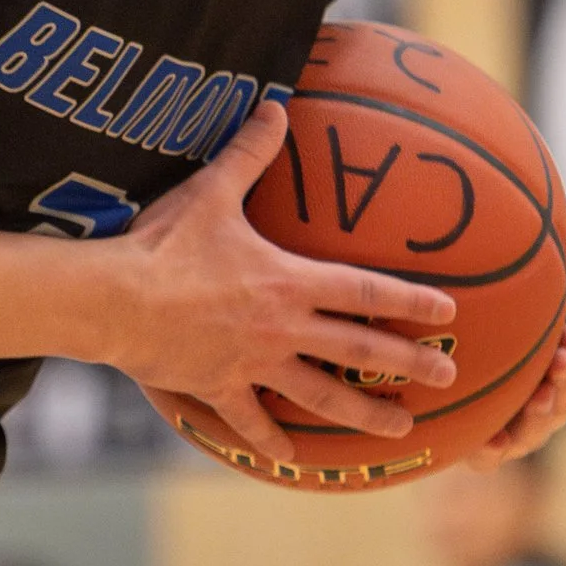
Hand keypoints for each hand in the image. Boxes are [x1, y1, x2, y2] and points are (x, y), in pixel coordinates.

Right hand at [97, 97, 463, 462]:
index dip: (410, 301)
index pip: (365, 291)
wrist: (116, 300)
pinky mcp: (220, 386)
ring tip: (402, 428)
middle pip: (359, 350)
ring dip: (365, 413)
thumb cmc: (164, 244)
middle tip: (449, 376)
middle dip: (409, 364)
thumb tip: (275, 106)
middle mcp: (283, 328)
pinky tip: (291, 459)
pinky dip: (272, 442)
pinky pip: (252, 420)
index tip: (448, 313)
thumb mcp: (210, 191)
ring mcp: (254, 363)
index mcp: (289, 281)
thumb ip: (248, 153)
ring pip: (322, 396)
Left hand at [466, 242, 565, 467]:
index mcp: (550, 360)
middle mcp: (537, 397)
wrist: (414, 355)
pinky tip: (493, 440)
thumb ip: (553, 271)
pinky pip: (489, 459)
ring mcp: (510, 426)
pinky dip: (495, 450)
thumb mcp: (511, 293)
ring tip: (537, 396)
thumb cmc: (472, 317)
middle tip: (558, 362)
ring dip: (542, 414)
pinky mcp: (475, 448)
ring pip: (539, 429)